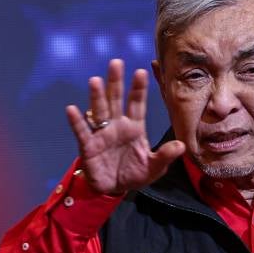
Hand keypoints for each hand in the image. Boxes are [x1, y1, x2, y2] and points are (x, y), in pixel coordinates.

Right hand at [66, 59, 184, 195]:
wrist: (113, 189)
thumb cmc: (134, 174)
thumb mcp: (154, 168)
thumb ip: (165, 156)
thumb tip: (181, 146)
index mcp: (135, 128)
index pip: (137, 104)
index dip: (138, 89)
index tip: (141, 71)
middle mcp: (117, 126)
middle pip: (116, 100)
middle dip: (116, 82)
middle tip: (116, 62)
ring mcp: (101, 134)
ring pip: (99, 111)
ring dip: (97, 96)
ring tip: (95, 80)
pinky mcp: (88, 146)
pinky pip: (82, 132)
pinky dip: (76, 121)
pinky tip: (72, 109)